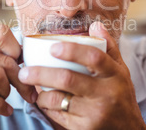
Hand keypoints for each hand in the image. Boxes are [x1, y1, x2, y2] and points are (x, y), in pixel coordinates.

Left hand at [18, 22, 145, 129]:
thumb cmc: (121, 95)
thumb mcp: (121, 71)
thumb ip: (108, 48)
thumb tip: (95, 25)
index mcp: (115, 74)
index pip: (94, 57)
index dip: (71, 50)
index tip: (52, 48)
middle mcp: (106, 94)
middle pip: (68, 79)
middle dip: (41, 74)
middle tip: (24, 71)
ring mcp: (94, 113)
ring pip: (57, 100)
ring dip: (41, 93)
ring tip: (34, 87)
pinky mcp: (84, 128)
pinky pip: (57, 116)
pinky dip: (47, 108)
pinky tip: (45, 102)